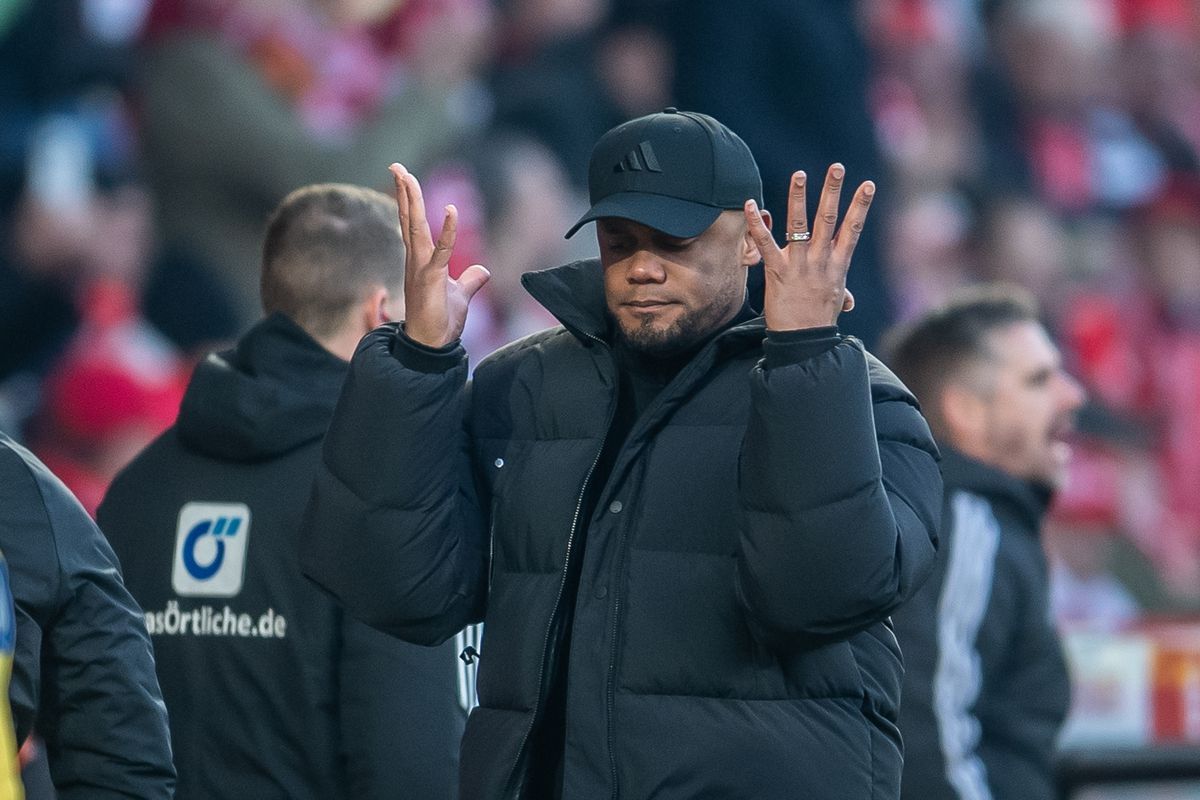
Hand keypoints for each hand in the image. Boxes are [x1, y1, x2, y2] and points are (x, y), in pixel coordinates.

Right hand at [390, 163, 489, 347]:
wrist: (432, 346)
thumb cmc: (441, 322)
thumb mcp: (461, 296)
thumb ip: (471, 280)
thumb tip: (483, 271)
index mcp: (421, 261)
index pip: (412, 224)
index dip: (407, 200)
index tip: (403, 177)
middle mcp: (416, 260)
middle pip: (408, 219)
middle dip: (403, 191)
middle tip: (396, 165)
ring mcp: (420, 269)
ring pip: (415, 228)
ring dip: (411, 201)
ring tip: (406, 176)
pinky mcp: (431, 280)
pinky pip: (442, 251)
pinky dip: (447, 231)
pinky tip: (451, 209)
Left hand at [744, 163, 873, 329]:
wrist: (803, 342)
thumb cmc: (819, 322)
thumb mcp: (835, 303)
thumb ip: (842, 294)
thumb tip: (850, 300)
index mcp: (838, 265)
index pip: (853, 230)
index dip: (861, 206)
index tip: (868, 185)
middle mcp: (821, 261)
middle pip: (829, 219)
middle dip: (833, 192)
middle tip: (837, 167)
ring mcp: (800, 264)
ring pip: (800, 224)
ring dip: (799, 198)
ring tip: (800, 174)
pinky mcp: (778, 271)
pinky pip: (766, 243)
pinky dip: (757, 223)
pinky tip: (750, 204)